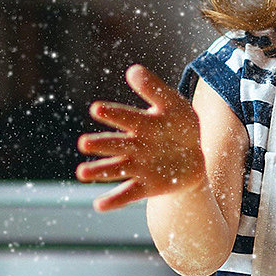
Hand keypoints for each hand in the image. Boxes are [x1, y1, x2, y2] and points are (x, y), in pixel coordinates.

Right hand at [75, 64, 206, 211]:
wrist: (193, 156)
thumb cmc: (179, 126)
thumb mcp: (173, 105)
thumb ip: (154, 89)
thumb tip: (133, 70)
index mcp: (141, 123)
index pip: (125, 117)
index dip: (113, 114)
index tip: (96, 108)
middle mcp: (134, 145)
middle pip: (115, 145)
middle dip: (101, 144)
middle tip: (83, 143)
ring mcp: (138, 167)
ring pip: (116, 169)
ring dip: (99, 171)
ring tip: (81, 173)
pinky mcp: (145, 187)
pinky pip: (128, 194)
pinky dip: (114, 201)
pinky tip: (99, 205)